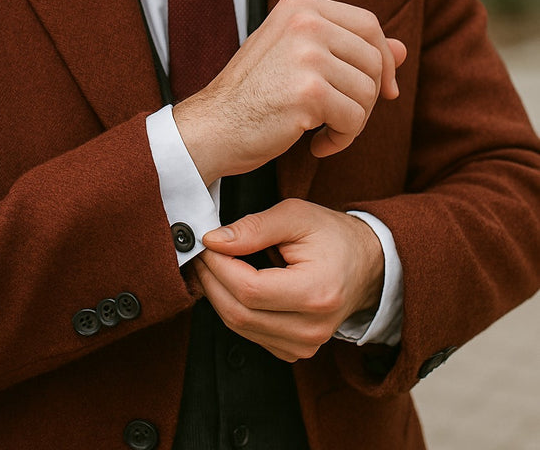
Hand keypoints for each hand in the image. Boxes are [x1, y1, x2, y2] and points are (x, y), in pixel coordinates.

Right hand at [174, 0, 405, 183]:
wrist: (211, 127)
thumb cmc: (253, 95)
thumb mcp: (300, 60)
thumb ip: (348, 49)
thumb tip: (403, 49)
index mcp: (301, 5)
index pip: (368, 24)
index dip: (383, 59)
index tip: (382, 90)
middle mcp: (305, 20)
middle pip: (374, 59)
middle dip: (367, 97)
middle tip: (340, 118)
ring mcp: (307, 53)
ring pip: (368, 92)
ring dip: (353, 122)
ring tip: (323, 131)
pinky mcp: (308, 91)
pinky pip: (354, 120)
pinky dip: (341, 140)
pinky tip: (316, 145)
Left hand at [194, 199, 383, 361]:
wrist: (366, 263)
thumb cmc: (332, 236)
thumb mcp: (296, 216)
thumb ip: (254, 227)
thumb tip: (214, 241)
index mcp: (316, 292)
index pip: (250, 289)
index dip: (219, 266)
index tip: (206, 244)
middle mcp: (312, 328)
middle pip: (239, 314)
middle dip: (212, 281)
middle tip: (202, 254)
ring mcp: (305, 345)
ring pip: (240, 328)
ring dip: (218, 296)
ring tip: (213, 266)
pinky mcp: (296, 351)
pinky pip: (251, 335)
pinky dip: (234, 310)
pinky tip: (231, 286)